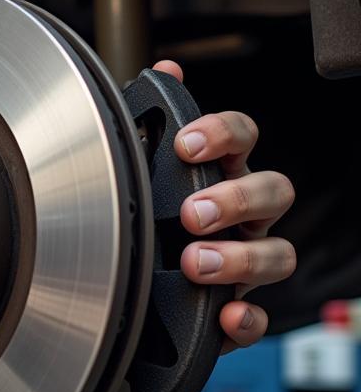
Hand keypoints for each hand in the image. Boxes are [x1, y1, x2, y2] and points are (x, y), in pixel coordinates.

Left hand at [153, 61, 296, 352]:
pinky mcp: (233, 315)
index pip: (240, 138)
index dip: (221, 134)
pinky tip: (225, 316)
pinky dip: (246, 321)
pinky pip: (258, 320)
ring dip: (241, 258)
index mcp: (217, 174)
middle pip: (273, 192)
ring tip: (196, 263)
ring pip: (278, 255)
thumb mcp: (136, 171)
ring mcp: (244, 265)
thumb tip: (165, 70)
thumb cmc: (139, 221)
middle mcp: (241, 218)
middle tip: (192, 213)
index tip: (185, 144)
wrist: (113, 293)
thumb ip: (151, 122)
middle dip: (236, 199)